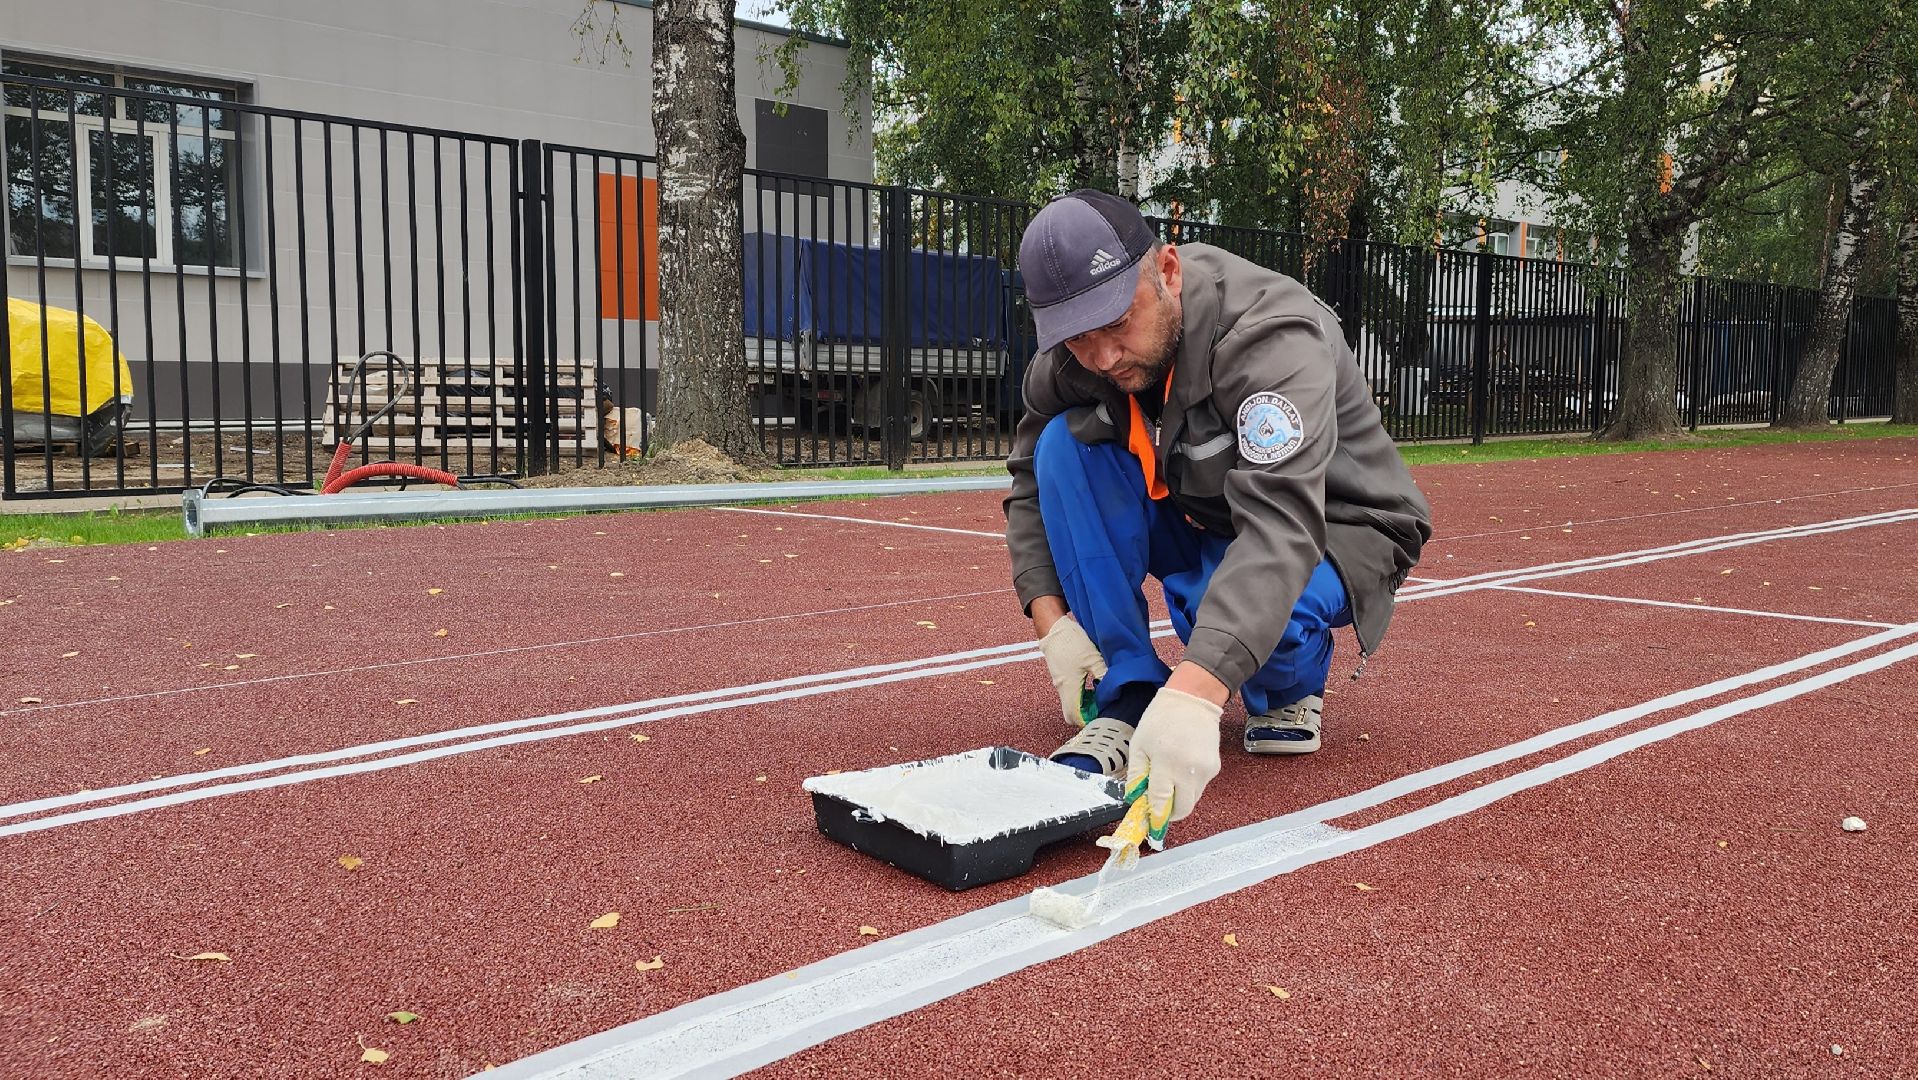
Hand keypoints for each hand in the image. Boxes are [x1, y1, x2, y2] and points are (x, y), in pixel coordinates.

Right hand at [1037, 616, 1106, 726]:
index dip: (1088, 721)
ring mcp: (1060, 684)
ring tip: (1100, 697)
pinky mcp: (1061, 678)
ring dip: (1085, 706)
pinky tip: (1093, 687)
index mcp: (1069, 688)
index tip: (1102, 718)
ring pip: (1071, 704)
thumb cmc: (1072, 642)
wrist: (1054, 629)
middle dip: (1086, 716)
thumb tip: (1115, 688)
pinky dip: (1081, 697)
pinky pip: (1070, 695)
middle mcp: (1062, 689)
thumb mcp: (1093, 658)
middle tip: (1102, 709)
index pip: (1075, 716)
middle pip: (1071, 714)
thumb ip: (1103, 675)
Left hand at [1124, 687, 1222, 844]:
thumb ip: (1136, 774)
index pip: (1160, 801)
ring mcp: (1205, 770)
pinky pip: (1199, 787)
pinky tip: (1180, 767)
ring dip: (1178, 798)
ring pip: (1192, 800)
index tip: (1148, 826)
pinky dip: (1187, 785)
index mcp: (1167, 762)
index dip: (1153, 817)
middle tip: (1157, 806)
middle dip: (1168, 814)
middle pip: (1182, 809)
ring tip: (1167, 779)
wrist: (1193, 700)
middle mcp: (1189, 769)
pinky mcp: (1214, 769)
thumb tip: (1134, 799)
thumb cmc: (1161, 719)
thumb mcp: (1138, 744)